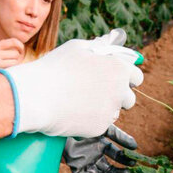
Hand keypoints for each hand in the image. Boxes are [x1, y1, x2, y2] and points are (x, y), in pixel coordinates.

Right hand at [0, 38, 25, 67]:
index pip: (13, 41)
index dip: (20, 45)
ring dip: (16, 63)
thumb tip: (22, 46)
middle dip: (18, 57)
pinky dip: (13, 69)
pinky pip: (13, 68)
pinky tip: (8, 70)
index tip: (22, 50)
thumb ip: (5, 46)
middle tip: (16, 60)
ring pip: (16, 61)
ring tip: (10, 65)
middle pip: (16, 53)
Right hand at [2, 32, 143, 137]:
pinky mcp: (99, 128)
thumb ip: (99, 47)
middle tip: (97, 92)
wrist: (36, 97)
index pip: (136, 76)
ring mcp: (110, 111)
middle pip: (129, 98)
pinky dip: (90, 120)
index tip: (116, 79)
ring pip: (114, 112)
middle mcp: (119, 91)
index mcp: (118, 69)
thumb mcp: (78, 48)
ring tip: (81, 102)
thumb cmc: (55, 68)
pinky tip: (73, 112)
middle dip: (117, 96)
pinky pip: (100, 124)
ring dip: (104, 108)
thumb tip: (109, 44)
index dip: (126, 77)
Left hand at [64, 126, 137, 172]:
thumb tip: (135, 147)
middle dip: (119, 172)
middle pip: (109, 168)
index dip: (125, 160)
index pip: (116, 156)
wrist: (65, 126)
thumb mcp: (104, 129)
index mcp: (101, 146)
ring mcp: (85, 163)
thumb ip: (120, 137)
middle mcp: (94, 156)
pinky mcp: (76, 169)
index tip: (133, 163)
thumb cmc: (84, 124)